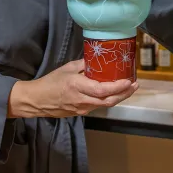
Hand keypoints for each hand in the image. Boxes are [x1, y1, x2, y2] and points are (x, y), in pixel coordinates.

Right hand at [8, 60, 138, 117]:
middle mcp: (82, 100)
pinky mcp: (81, 113)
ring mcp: (82, 109)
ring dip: (119, 97)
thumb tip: (99, 59)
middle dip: (125, 93)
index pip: (102, 90)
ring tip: (129, 87)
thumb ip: (84, 64)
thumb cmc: (50, 82)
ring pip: (105, 105)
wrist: (37, 101)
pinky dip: (109, 99)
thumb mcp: (67, 68)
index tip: (129, 81)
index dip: (118, 87)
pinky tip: (114, 92)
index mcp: (77, 86)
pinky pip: (98, 106)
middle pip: (109, 101)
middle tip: (135, 84)